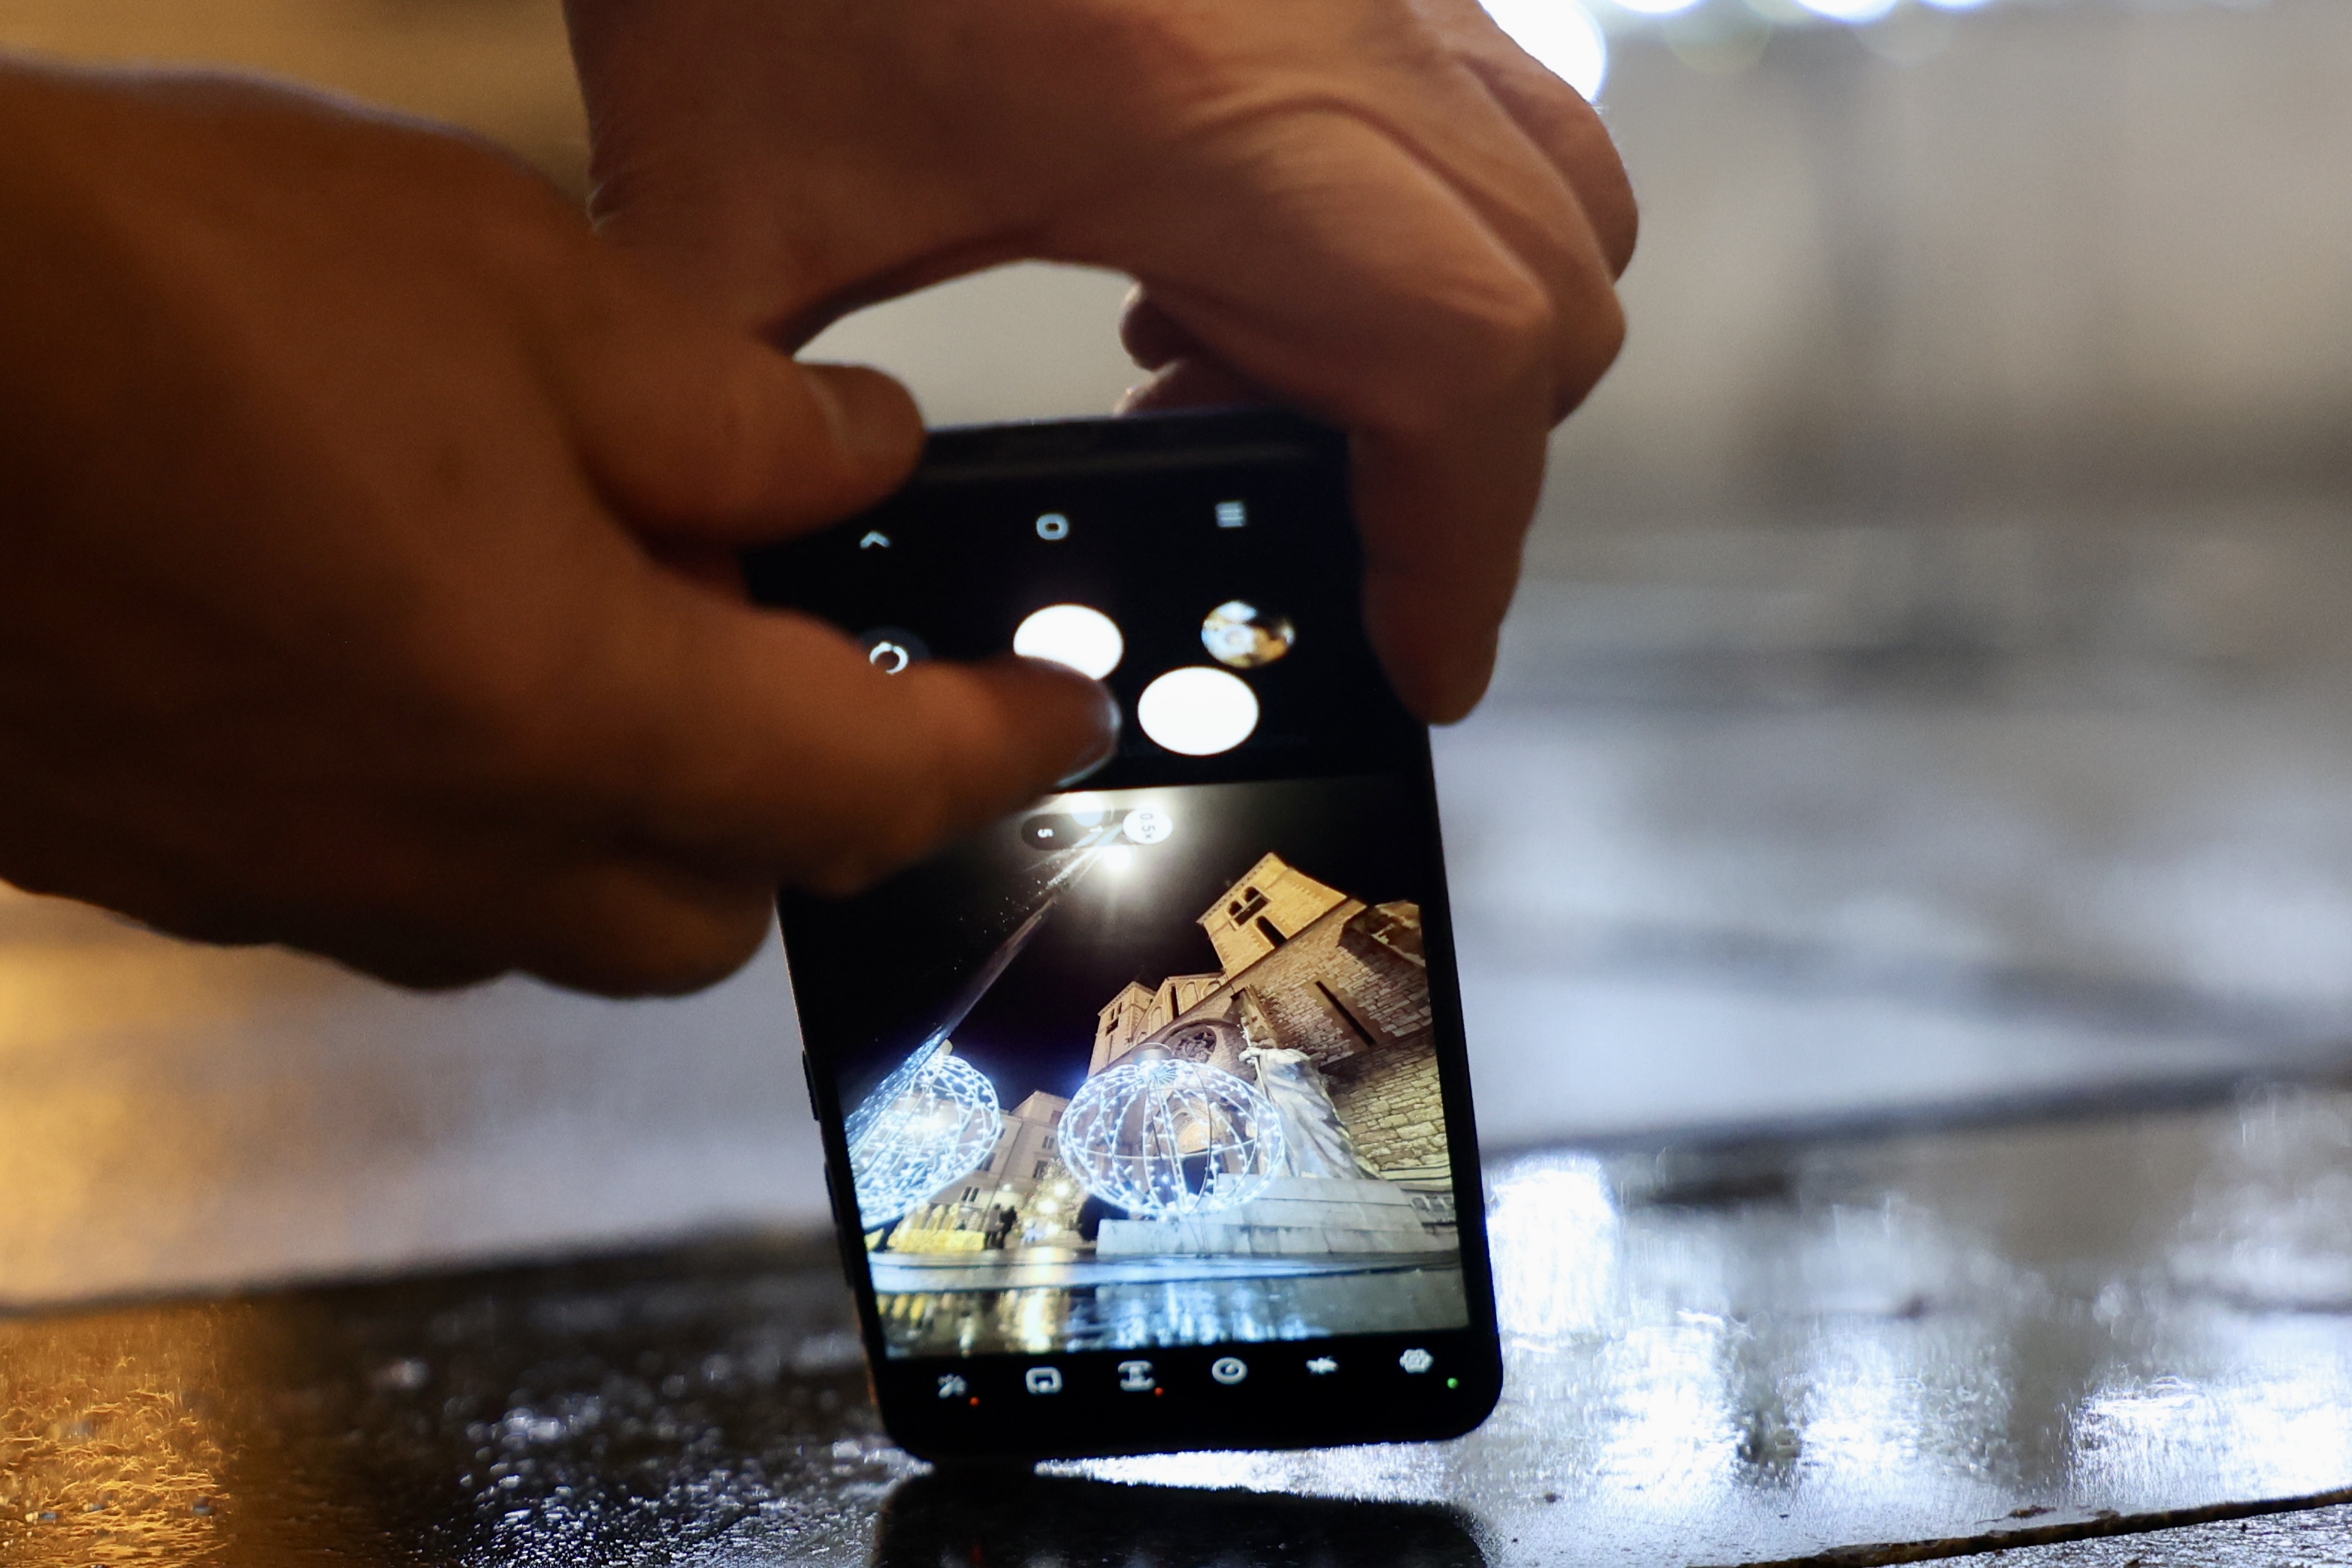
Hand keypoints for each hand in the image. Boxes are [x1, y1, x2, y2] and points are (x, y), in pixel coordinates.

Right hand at [0, 63, 1114, 993]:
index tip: (1053, 713)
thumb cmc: (157, 288)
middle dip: (794, 801)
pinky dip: (471, 806)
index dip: (989, 748)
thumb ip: (732, 412)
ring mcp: (298, 883)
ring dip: (630, 812)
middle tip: (780, 638)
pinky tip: (420, 658)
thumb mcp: (516, 284)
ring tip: (586, 621)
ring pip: (552, 918)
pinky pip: (393, 892)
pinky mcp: (174, 871)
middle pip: (716, 906)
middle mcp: (445, 850)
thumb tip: (862, 465)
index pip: (864, 786)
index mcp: (569, 711)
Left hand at [563, 0, 1635, 720]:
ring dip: (1455, 341)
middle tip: (1301, 534)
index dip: (1464, 552)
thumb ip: (744, 432)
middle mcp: (1337, 26)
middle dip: (1455, 469)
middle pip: (1551, 301)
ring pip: (1555, 191)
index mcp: (1203, 115)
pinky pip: (1483, 103)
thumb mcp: (716, 206)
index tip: (1422, 662)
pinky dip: (1418, 229)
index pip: (1460, 367)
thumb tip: (738, 609)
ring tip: (1241, 387)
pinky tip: (1223, 253)